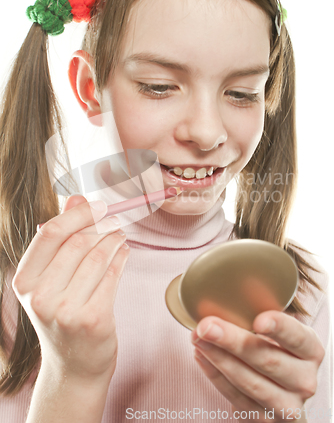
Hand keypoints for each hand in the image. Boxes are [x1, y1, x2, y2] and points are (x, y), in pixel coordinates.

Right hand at [12, 195, 128, 382]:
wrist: (73, 366)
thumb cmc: (62, 315)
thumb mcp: (51, 279)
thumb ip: (62, 237)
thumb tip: (76, 197)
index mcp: (25, 281)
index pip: (50, 232)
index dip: (78, 213)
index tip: (98, 205)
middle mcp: (40, 297)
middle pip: (79, 242)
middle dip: (103, 226)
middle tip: (115, 221)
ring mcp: (67, 311)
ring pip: (99, 256)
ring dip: (115, 239)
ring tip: (120, 235)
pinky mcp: (94, 319)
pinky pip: (114, 275)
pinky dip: (122, 258)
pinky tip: (125, 252)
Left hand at [191, 311, 324, 421]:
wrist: (283, 393)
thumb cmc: (277, 350)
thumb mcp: (279, 332)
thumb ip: (262, 315)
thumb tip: (227, 292)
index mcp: (311, 350)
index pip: (297, 337)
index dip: (280, 328)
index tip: (258, 319)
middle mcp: (304, 379)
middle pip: (268, 360)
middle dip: (233, 341)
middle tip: (207, 325)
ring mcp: (286, 404)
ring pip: (250, 382)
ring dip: (219, 358)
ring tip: (197, 338)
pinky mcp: (264, 419)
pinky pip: (236, 398)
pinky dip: (215, 376)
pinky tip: (201, 356)